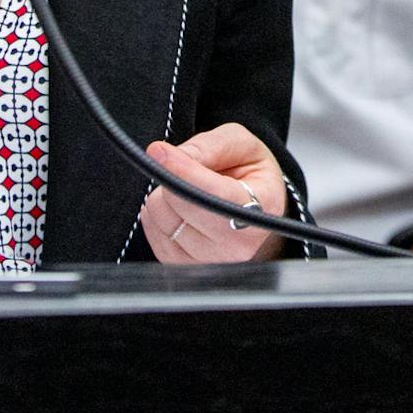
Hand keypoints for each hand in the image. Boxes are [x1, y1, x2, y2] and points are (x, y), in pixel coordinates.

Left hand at [138, 123, 284, 264]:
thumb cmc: (251, 177)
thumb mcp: (243, 145)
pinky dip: (159, 213)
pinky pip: (151, 231)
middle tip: (187, 167)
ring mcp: (210, 261)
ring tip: (190, 192)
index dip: (184, 172)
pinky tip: (180, 208)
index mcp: (261, 209)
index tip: (159, 152)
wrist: (255, 212)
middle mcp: (238, 244)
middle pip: (181, 205)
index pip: (215, 194)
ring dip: (166, 195)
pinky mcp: (183, 266)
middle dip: (175, 176)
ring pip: (160, 216)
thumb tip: (169, 156)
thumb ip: (211, 146)